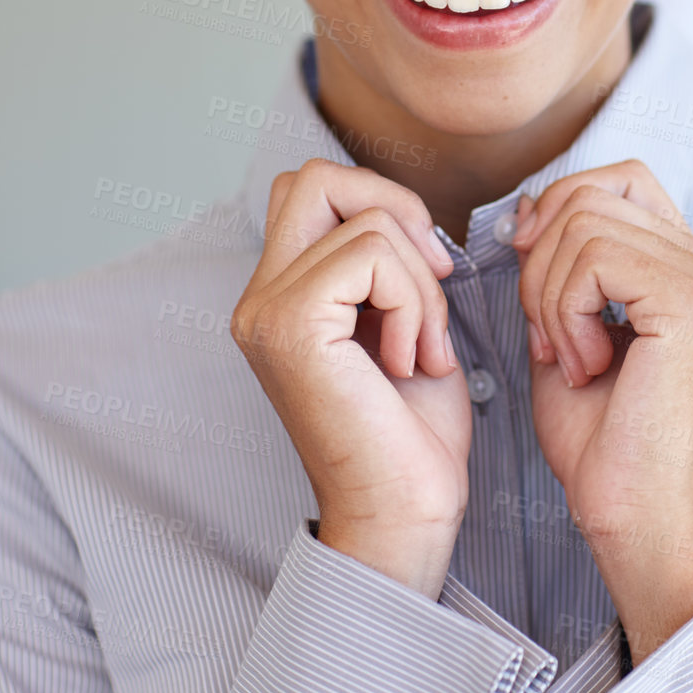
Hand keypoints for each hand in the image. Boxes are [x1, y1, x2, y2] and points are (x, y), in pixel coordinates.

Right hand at [232, 159, 470, 598]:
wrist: (405, 515)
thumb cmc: (412, 434)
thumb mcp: (402, 320)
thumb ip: (386, 262)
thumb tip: (406, 210)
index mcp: (281, 295)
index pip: (310, 187)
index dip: (379, 199)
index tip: (428, 267)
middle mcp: (258, 299)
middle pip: (314, 177)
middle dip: (395, 209)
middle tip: (433, 279)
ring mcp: (266, 312)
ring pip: (365, 221)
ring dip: (421, 282)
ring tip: (421, 349)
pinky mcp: (291, 326)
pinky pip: (371, 255)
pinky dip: (413, 302)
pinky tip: (409, 361)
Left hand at [514, 161, 692, 663]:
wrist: (635, 520)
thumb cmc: (604, 441)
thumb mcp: (570, 325)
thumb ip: (563, 262)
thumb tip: (532, 207)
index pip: (622, 177)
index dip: (561, 206)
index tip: (529, 263)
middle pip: (593, 194)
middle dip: (542, 261)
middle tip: (549, 336)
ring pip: (584, 223)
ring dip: (549, 294)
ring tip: (571, 358)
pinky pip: (593, 258)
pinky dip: (563, 310)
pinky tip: (585, 365)